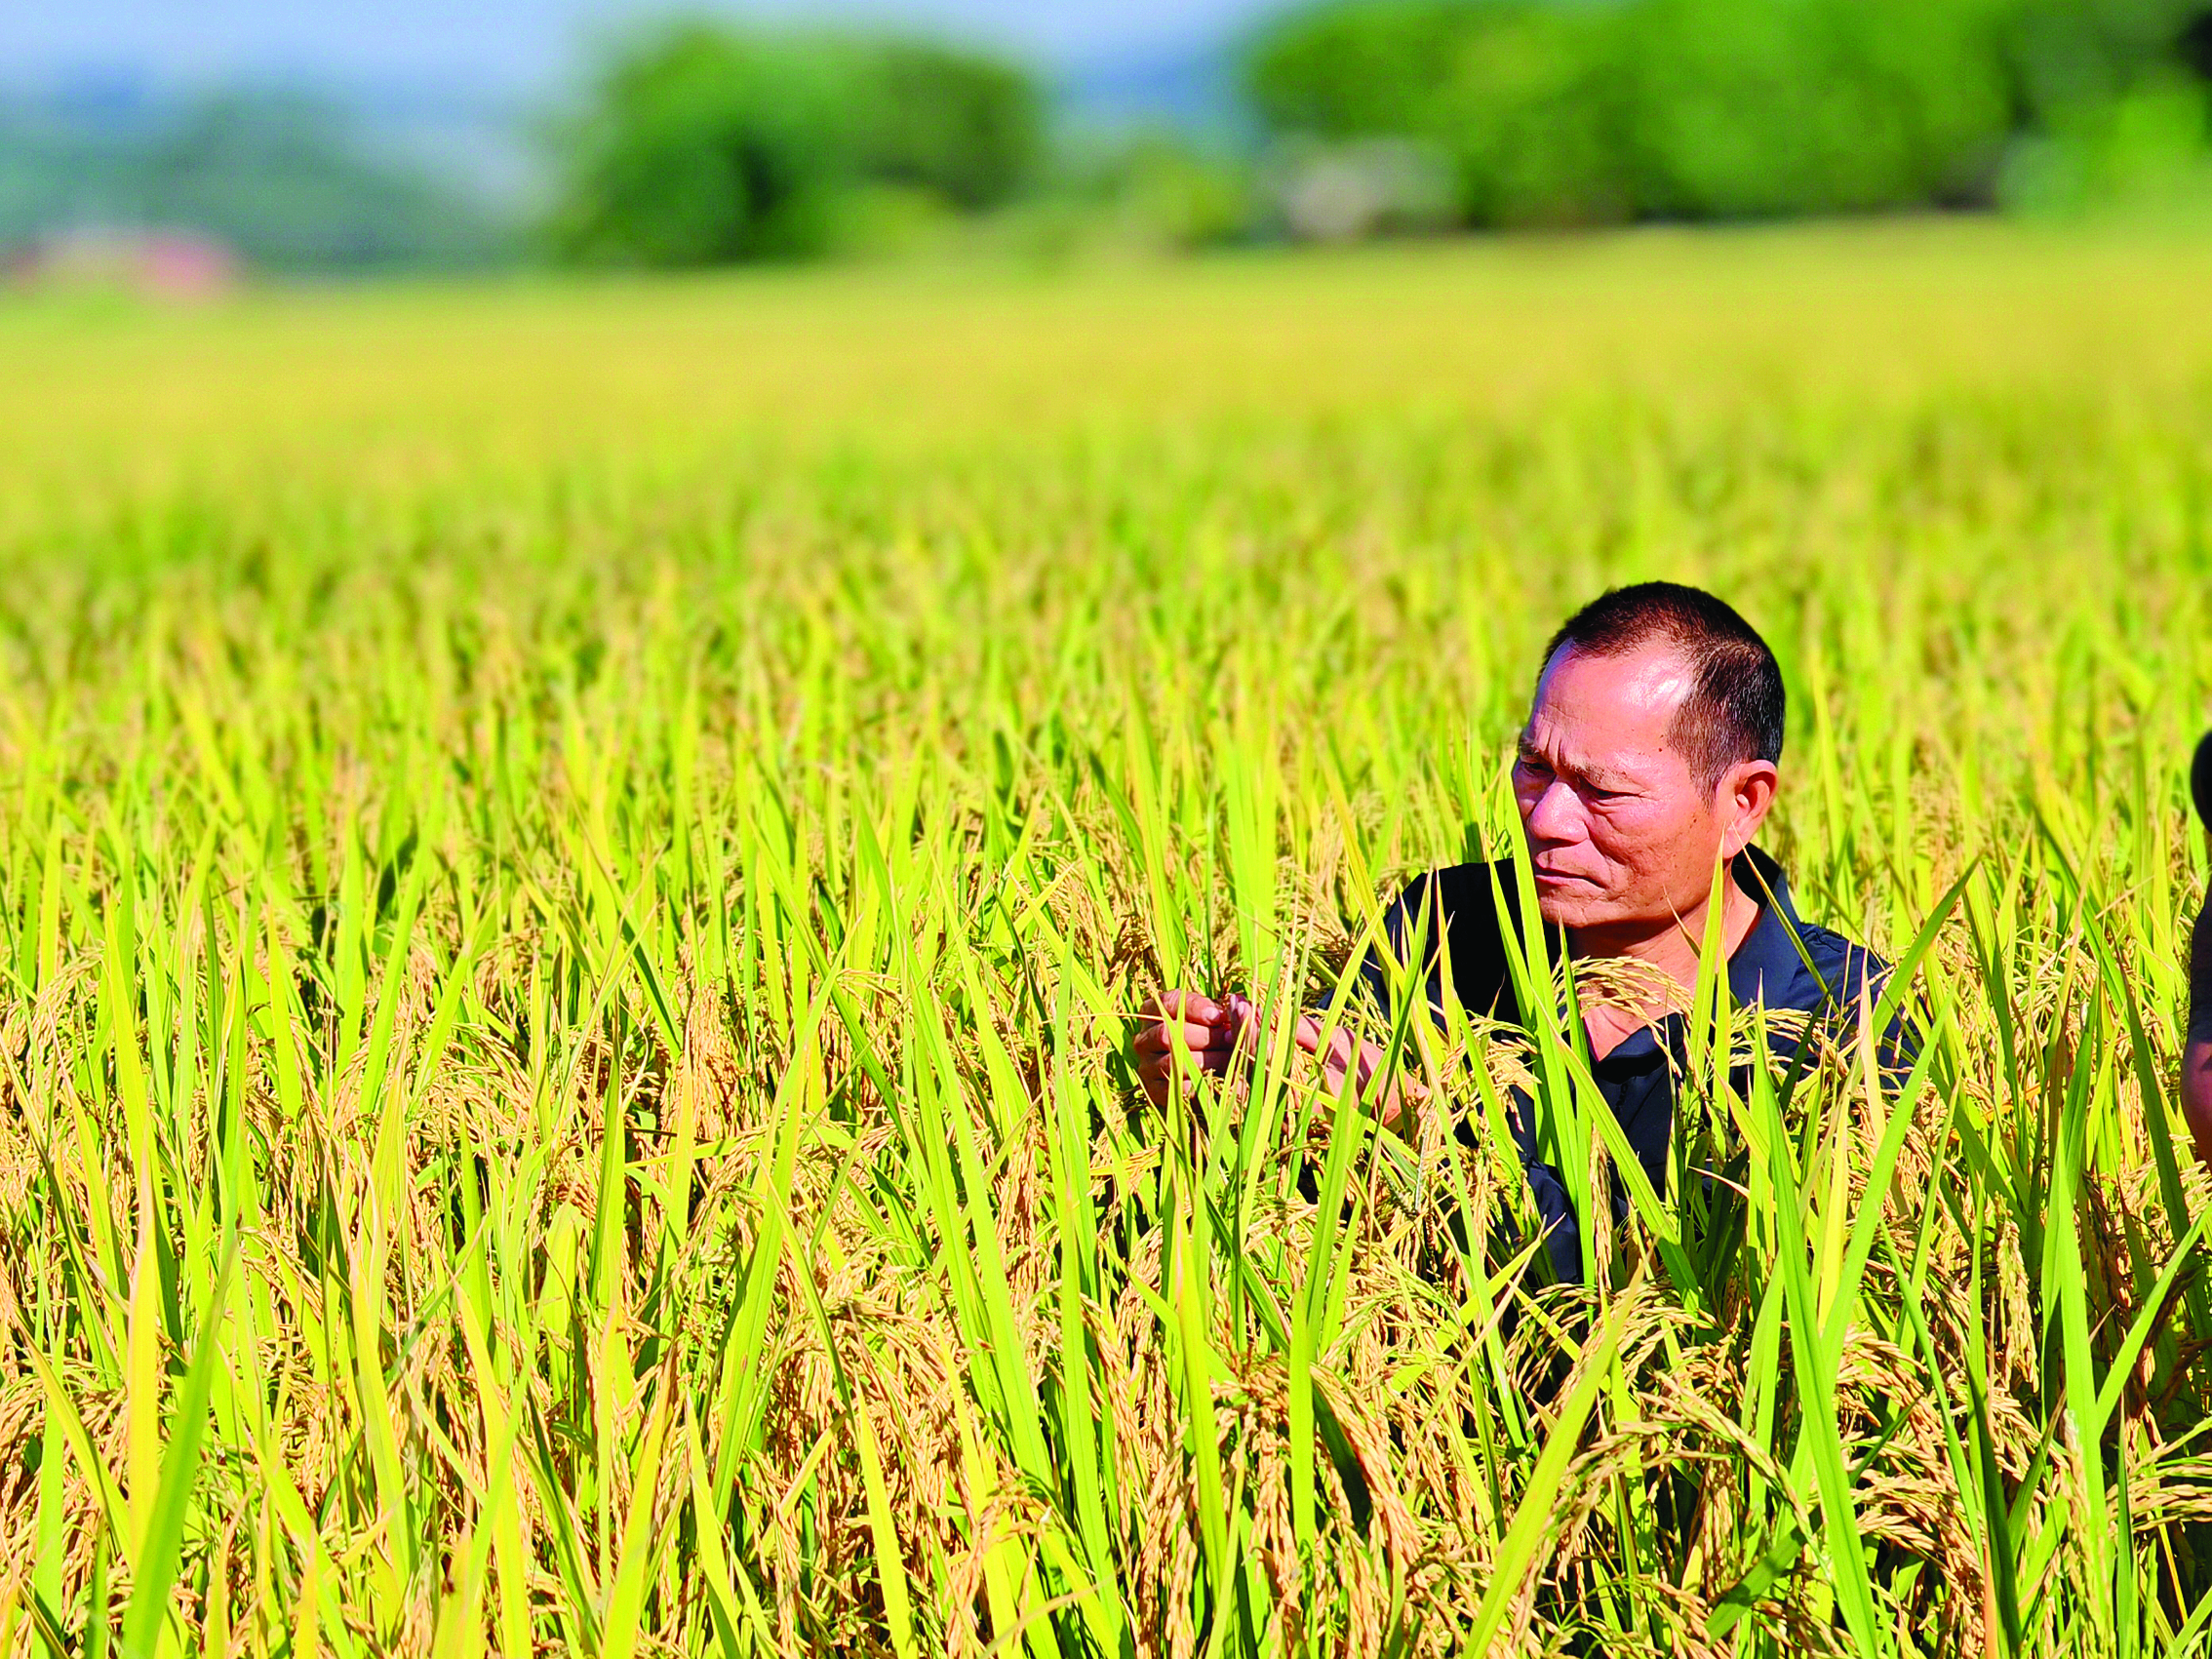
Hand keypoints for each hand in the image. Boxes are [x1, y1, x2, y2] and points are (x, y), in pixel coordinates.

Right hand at [1133, 989, 1254, 1105]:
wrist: (1204, 1079)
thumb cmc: (1212, 1038)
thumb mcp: (1217, 1019)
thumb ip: (1225, 1011)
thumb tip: (1241, 1005)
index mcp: (1155, 1012)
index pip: (1168, 1003)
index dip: (1195, 1008)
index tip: (1219, 1016)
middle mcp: (1144, 1038)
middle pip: (1167, 1033)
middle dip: (1205, 1036)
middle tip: (1232, 1039)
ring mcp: (1146, 1066)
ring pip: (1172, 1061)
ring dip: (1207, 1061)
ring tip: (1232, 1059)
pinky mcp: (1154, 1091)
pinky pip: (1176, 1087)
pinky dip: (1201, 1084)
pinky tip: (1222, 1078)